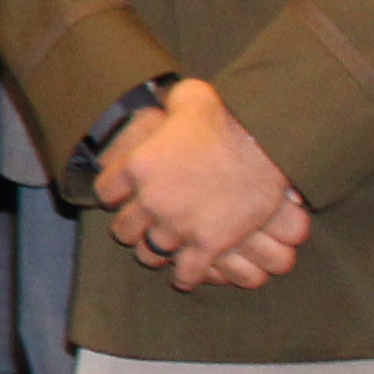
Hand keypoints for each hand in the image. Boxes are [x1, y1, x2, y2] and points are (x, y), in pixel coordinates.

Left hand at [96, 78, 305, 290]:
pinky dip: (186, 276)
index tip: (121, 195)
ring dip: (153, 252)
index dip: (113, 194)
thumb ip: (167, 103)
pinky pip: (188, 271)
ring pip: (150, 253)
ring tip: (159, 249)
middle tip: (141, 224)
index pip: (105, 192)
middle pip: (123, 229)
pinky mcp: (209, 243)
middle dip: (131, 227)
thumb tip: (162, 97)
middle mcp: (152, 200)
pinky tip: (185, 275)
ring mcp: (180, 225)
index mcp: (139, 165)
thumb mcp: (188, 98)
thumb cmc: (227, 115)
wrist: (267, 142)